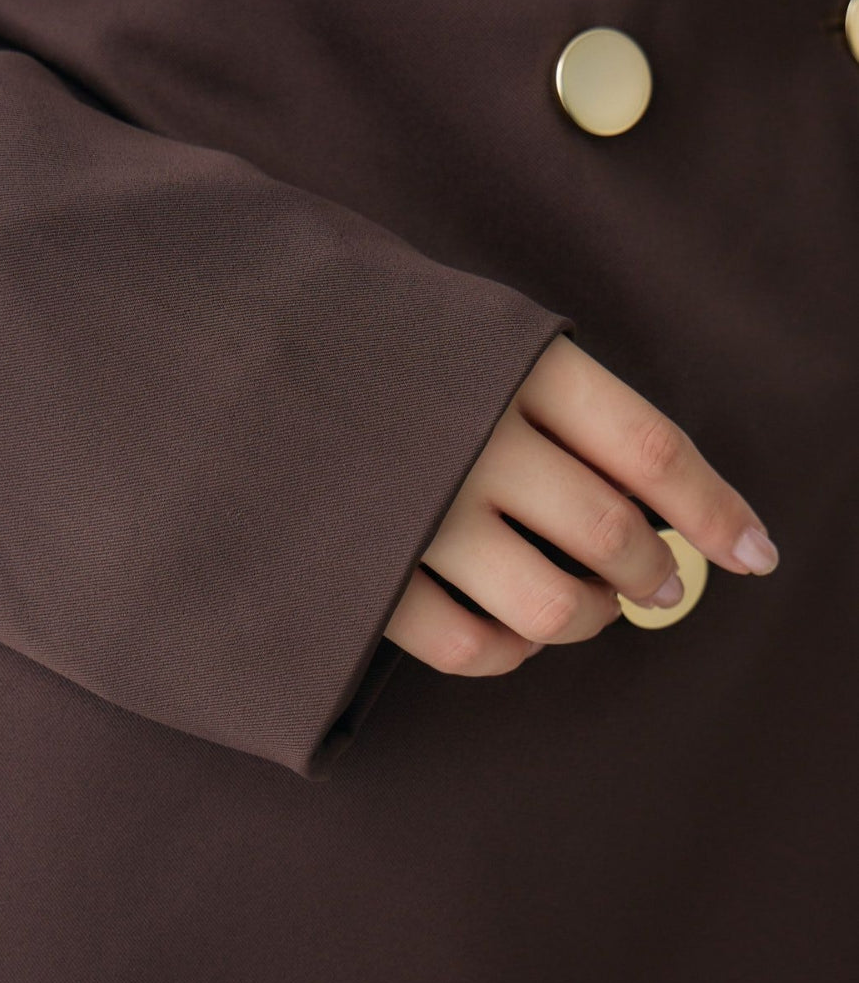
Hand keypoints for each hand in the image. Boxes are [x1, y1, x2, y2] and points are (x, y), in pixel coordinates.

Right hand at [384, 332, 778, 674]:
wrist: (226, 348)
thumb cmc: (362, 338)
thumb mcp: (461, 328)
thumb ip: (547, 393)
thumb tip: (647, 492)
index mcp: (509, 365)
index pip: (649, 448)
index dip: (715, 508)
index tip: (756, 552)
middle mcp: (473, 440)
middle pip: (610, 534)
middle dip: (653, 576)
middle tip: (657, 586)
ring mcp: (419, 515)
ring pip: (548, 606)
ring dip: (586, 620)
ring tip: (586, 609)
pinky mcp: (367, 575)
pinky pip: (467, 647)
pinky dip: (508, 654)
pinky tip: (512, 638)